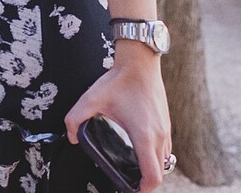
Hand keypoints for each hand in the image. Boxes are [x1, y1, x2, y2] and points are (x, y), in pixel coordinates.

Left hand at [64, 49, 171, 189]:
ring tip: (134, 171)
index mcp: (144, 136)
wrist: (140, 61)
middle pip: (160, 173)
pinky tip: (141, 153)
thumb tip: (73, 138)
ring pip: (165, 162)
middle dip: (146, 183)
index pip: (153, 177)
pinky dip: (157, 158)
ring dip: (152, 170)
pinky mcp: (167, 123)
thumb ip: (75, 119)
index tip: (130, 190)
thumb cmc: (119, 80)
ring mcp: (166, 130)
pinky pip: (166, 150)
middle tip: (128, 184)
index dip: (142, 190)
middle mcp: (160, 136)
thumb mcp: (90, 99)